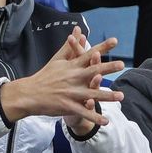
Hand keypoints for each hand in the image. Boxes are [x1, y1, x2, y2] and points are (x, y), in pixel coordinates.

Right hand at [0, 28, 124, 130]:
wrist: (29, 93)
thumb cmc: (45, 75)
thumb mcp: (57, 59)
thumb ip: (71, 46)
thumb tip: (78, 31)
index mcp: (71, 66)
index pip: (88, 53)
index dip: (102, 47)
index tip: (115, 41)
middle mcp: (72, 78)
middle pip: (93, 71)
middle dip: (108, 68)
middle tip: (121, 64)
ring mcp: (70, 93)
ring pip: (92, 94)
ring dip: (107, 96)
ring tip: (121, 96)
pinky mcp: (67, 106)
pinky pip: (83, 112)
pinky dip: (94, 118)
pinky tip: (105, 121)